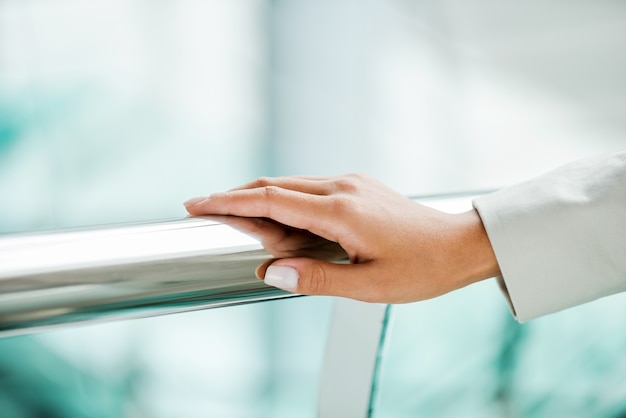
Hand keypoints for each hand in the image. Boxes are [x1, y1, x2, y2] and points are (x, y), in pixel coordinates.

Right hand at [184, 174, 499, 302]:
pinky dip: (285, 199)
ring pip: (292, 183)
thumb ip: (318, 279)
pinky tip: (278, 216)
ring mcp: (352, 182)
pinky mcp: (358, 186)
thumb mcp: (369, 287)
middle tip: (203, 208)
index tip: (197, 204)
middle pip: (275, 184)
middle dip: (235, 195)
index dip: (229, 201)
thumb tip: (273, 273)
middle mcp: (343, 188)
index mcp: (341, 212)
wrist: (460, 244)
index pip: (271, 199)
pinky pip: (310, 188)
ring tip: (235, 216)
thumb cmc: (421, 269)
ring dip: (259, 196)